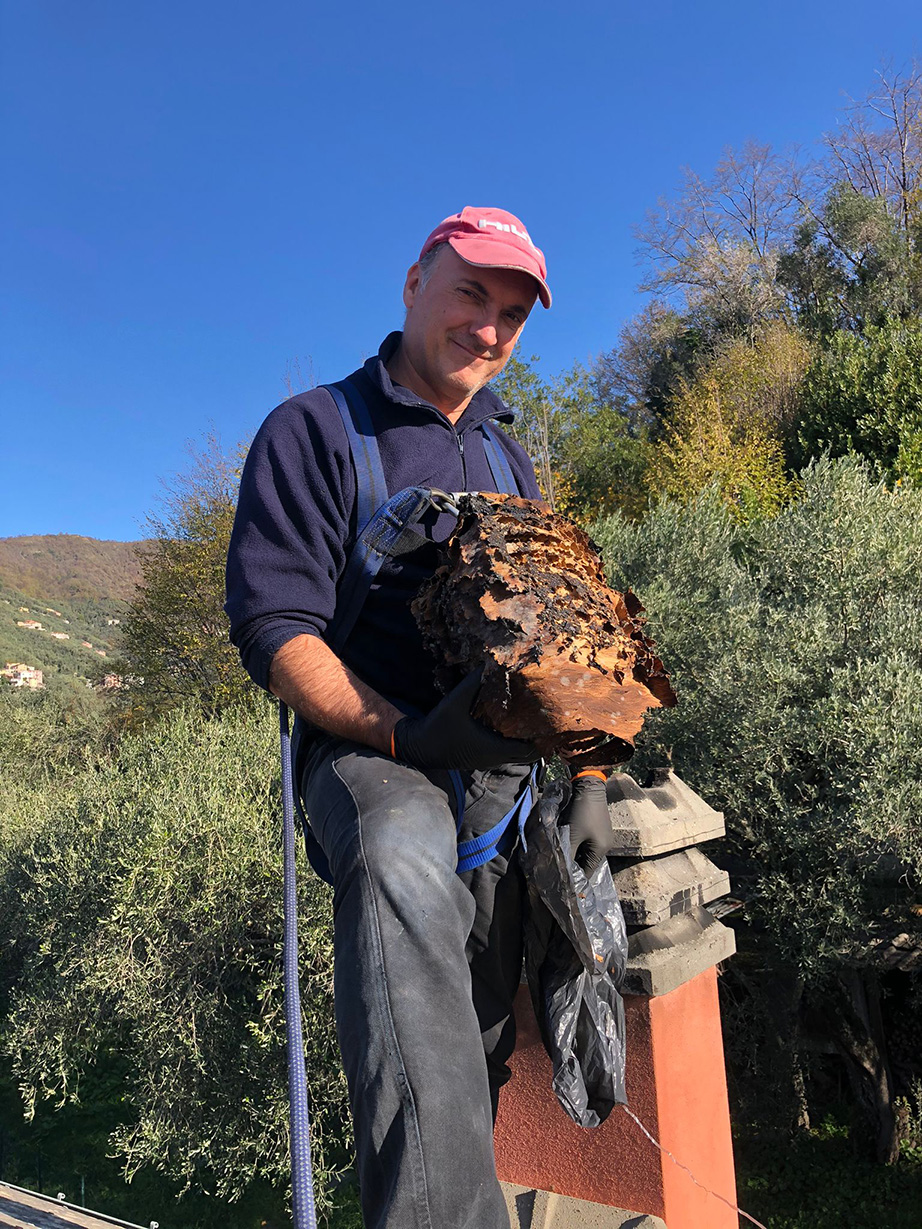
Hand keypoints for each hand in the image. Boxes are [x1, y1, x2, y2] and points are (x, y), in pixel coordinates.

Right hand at [391, 670, 538, 771]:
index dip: (543, 739)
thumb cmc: (438, 726)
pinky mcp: (483, 759)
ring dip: (528, 742)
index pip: (529, 750)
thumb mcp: (455, 700)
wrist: (420, 747)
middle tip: (549, 720)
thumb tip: (489, 663)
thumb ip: (473, 682)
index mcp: (493, 747)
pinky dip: (515, 744)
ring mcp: (489, 761)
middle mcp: (495, 758)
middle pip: (529, 755)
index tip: (551, 722)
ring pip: (518, 756)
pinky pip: (507, 755)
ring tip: (536, 721)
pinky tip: (515, 726)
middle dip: (540, 740)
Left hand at [560, 773, 611, 873]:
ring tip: (560, 858)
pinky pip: (587, 844)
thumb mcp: (571, 835)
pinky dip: (577, 846)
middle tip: (557, 871)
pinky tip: (567, 844)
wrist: (589, 787)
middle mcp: (604, 846)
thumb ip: (566, 853)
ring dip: (574, 855)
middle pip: (586, 863)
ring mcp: (602, 837)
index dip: (574, 878)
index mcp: (600, 851)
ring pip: (586, 853)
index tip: (560, 883)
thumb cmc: (581, 812)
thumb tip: (560, 870)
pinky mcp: (598, 829)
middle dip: (573, 866)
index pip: (586, 872)